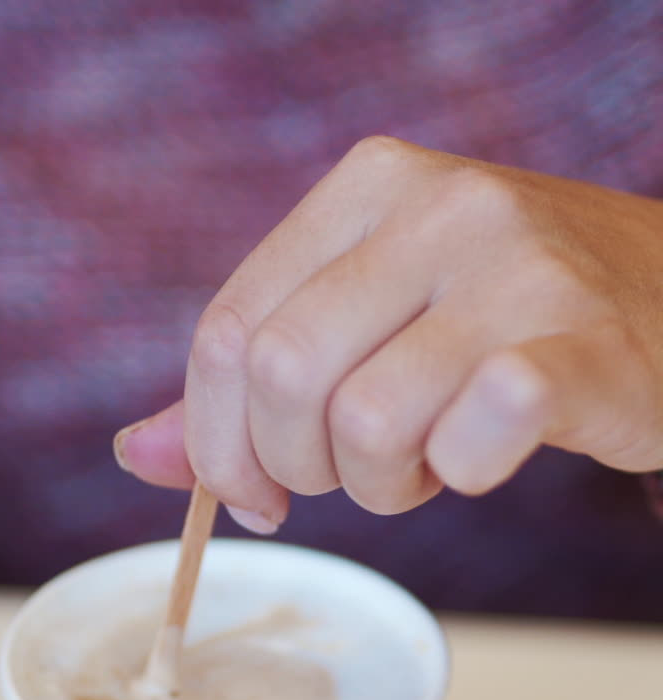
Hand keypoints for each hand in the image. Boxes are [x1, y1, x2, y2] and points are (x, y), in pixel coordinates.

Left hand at [115, 137, 662, 532]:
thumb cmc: (504, 324)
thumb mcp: (372, 321)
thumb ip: (254, 383)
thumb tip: (136, 456)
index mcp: (368, 188)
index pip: (229, 331)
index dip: (220, 441)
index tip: (257, 493)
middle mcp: (438, 207)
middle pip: (283, 380)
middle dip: (301, 468)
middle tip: (360, 473)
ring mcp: (516, 268)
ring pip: (366, 425)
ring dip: (384, 485)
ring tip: (432, 458)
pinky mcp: (580, 344)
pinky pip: (473, 436)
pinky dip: (463, 475)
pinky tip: (485, 455)